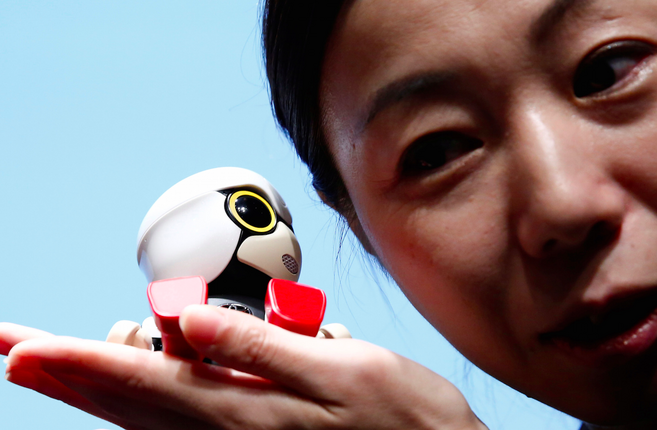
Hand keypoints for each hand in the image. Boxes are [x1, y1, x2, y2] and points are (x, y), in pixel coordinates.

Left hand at [1, 307, 487, 429]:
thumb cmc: (402, 420)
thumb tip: (193, 323)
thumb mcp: (344, 373)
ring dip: (96, 387)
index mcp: (244, 411)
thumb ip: (263, 351)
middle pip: (128, 403)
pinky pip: (180, 420)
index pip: (144, 381)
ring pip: (146, 415)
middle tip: (15, 350)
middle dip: (68, 375)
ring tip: (55, 360)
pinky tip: (129, 388)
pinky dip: (140, 401)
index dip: (80, 361)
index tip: (25, 346)